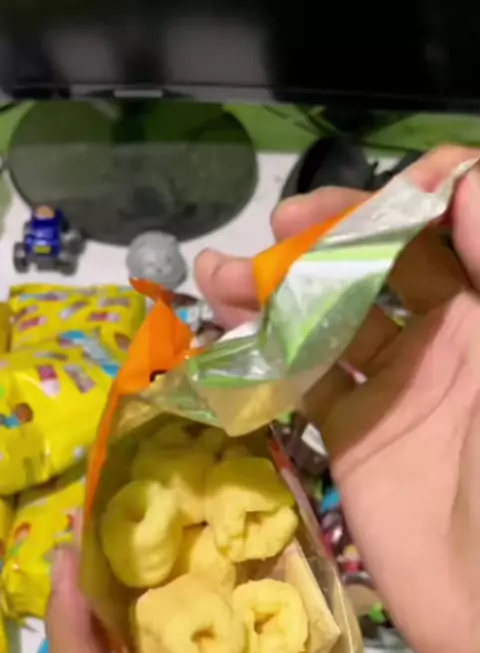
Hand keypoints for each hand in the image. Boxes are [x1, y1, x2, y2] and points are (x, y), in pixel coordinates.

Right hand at [195, 145, 479, 652]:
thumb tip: (464, 178)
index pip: (436, 228)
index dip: (394, 203)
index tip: (351, 205)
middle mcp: (444, 339)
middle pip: (373, 266)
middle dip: (322, 241)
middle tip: (276, 232)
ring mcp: (394, 389)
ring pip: (328, 321)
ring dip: (276, 294)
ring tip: (221, 276)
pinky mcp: (354, 437)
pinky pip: (304, 385)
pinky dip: (265, 359)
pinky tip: (226, 340)